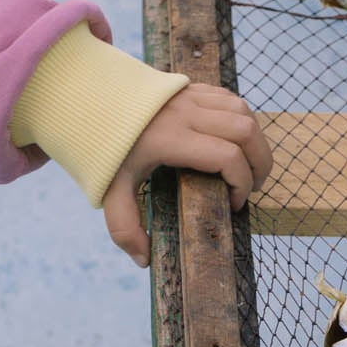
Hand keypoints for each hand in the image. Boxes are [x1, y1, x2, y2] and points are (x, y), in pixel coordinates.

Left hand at [99, 82, 272, 269]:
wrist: (88, 101)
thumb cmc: (100, 148)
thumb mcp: (109, 189)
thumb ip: (123, 227)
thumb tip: (143, 260)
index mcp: (169, 139)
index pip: (226, 156)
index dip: (241, 183)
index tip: (234, 203)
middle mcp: (184, 113)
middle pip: (244, 132)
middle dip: (259, 164)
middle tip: (251, 188)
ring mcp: (189, 96)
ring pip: (243, 112)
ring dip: (254, 141)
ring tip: (247, 166)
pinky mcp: (190, 87)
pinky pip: (230, 99)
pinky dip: (241, 120)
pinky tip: (233, 142)